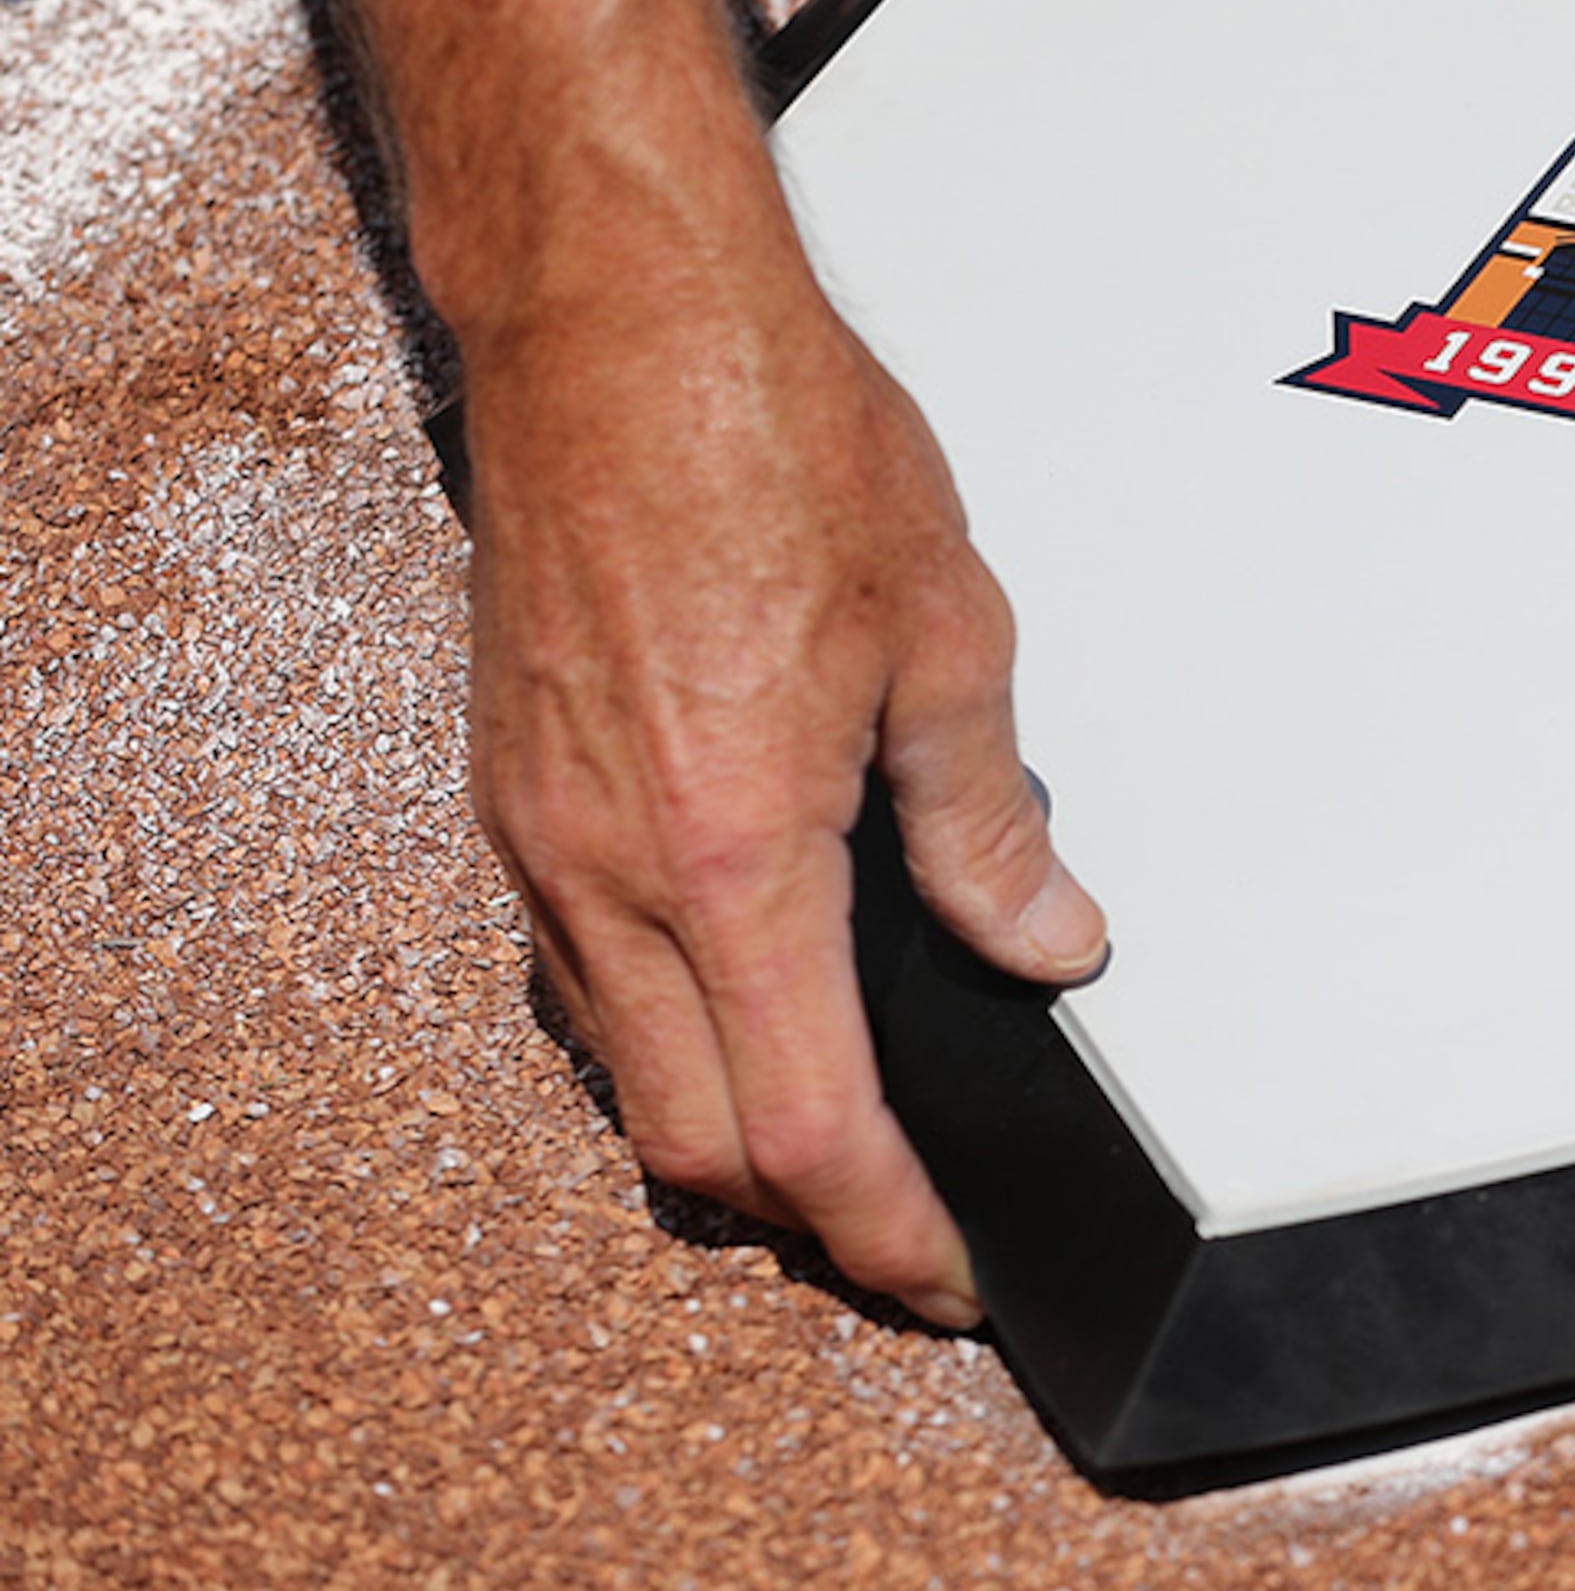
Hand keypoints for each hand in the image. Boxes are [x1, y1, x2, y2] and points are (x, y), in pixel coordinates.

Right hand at [456, 237, 1106, 1329]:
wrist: (619, 319)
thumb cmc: (774, 436)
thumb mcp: (946, 635)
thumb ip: (988, 823)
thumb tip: (1045, 939)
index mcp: (730, 851)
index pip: (808, 1131)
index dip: (888, 1233)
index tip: (948, 1272)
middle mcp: (609, 867)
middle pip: (695, 1144)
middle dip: (808, 1221)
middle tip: (908, 1233)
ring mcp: (540, 837)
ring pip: (622, 1072)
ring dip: (727, 1133)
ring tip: (842, 1143)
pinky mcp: (513, 792)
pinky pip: (580, 976)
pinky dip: (666, 1034)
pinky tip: (741, 1003)